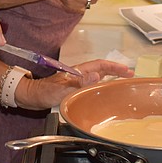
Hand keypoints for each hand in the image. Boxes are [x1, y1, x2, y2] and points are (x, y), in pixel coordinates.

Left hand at [18, 59, 133, 109]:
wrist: (32, 97)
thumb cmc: (45, 92)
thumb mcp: (63, 88)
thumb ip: (80, 82)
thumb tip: (96, 75)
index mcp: (78, 71)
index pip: (100, 65)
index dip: (114, 66)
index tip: (127, 70)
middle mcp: (78, 74)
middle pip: (101, 69)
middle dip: (116, 70)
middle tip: (129, 75)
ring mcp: (76, 81)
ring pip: (97, 76)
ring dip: (110, 77)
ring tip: (121, 82)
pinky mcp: (73, 88)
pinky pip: (92, 85)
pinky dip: (102, 86)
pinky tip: (104, 92)